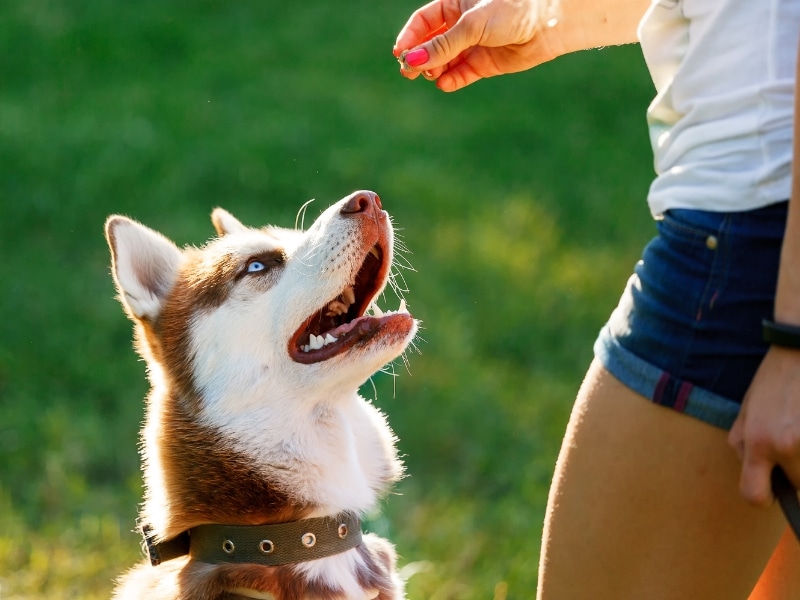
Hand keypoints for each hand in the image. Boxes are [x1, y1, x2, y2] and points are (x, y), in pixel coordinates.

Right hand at [393, 0, 560, 91]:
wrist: (549, 23)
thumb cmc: (512, 10)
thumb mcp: (472, 25)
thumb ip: (442, 45)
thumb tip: (412, 61)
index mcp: (456, 3)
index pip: (423, 22)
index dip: (410, 37)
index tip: (400, 53)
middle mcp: (462, 25)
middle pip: (431, 44)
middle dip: (419, 58)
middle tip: (407, 72)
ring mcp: (473, 45)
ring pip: (444, 61)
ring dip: (434, 70)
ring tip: (430, 76)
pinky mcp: (485, 64)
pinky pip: (461, 74)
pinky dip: (451, 80)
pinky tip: (444, 83)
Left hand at [729, 346, 799, 506]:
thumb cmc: (773, 381)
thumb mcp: (746, 412)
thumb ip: (744, 446)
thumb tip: (756, 474)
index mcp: (758, 443)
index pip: (755, 496)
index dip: (762, 496)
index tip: (770, 489)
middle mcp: (787, 446)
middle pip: (797, 486)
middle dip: (794, 473)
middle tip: (791, 442)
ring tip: (798, 428)